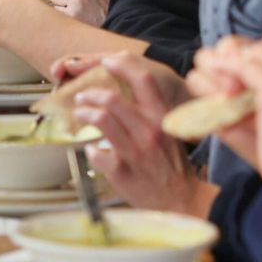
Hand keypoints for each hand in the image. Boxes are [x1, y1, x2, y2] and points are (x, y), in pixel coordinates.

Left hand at [61, 53, 212, 216]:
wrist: (181, 199)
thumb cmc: (174, 166)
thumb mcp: (170, 132)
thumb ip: (152, 115)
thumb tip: (126, 99)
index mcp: (162, 118)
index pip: (143, 80)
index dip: (122, 65)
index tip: (107, 61)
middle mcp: (149, 131)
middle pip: (112, 99)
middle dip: (90, 94)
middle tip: (83, 96)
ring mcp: (134, 151)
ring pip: (100, 120)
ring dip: (84, 113)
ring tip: (80, 114)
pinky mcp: (120, 170)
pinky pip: (95, 152)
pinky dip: (89, 149)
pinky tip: (91, 149)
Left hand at [192, 36, 261, 182]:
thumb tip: (224, 90)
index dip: (257, 61)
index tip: (235, 75)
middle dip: (240, 55)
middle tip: (216, 69)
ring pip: (255, 52)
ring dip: (229, 61)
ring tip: (209, 72)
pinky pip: (243, 65)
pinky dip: (224, 67)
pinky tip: (211, 75)